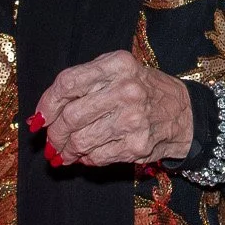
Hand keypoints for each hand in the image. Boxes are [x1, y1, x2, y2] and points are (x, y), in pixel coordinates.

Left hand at [31, 50, 195, 169]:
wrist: (185, 113)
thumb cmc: (142, 89)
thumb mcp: (117, 71)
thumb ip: (81, 84)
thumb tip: (40, 117)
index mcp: (118, 65)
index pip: (67, 83)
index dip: (47, 104)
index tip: (39, 118)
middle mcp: (126, 90)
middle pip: (70, 116)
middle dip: (54, 134)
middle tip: (51, 141)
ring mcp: (133, 119)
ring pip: (80, 140)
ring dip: (66, 150)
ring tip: (65, 152)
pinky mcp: (137, 145)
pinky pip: (96, 157)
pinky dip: (85, 159)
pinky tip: (87, 155)